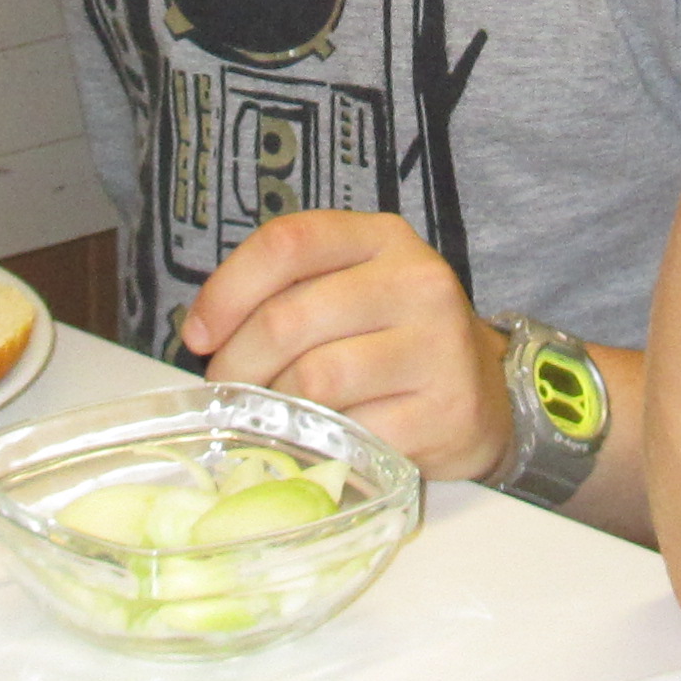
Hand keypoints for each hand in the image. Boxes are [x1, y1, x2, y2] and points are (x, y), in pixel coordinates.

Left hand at [178, 210, 506, 477]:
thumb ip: (288, 290)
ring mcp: (437, 347)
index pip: (288, 243)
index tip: (197, 334)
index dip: (227, 290)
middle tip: (227, 388)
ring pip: (314, 379)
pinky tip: (319, 438)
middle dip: (237, 362)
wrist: (483, 392)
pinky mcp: (444, 410)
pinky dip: (320, 441)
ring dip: (273, 406)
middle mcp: (417, 282)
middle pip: (289, 318)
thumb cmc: (393, 338)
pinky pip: (351, 431)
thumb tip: (203, 333)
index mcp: (383, 239)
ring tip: (269, 413)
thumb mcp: (351, 288)